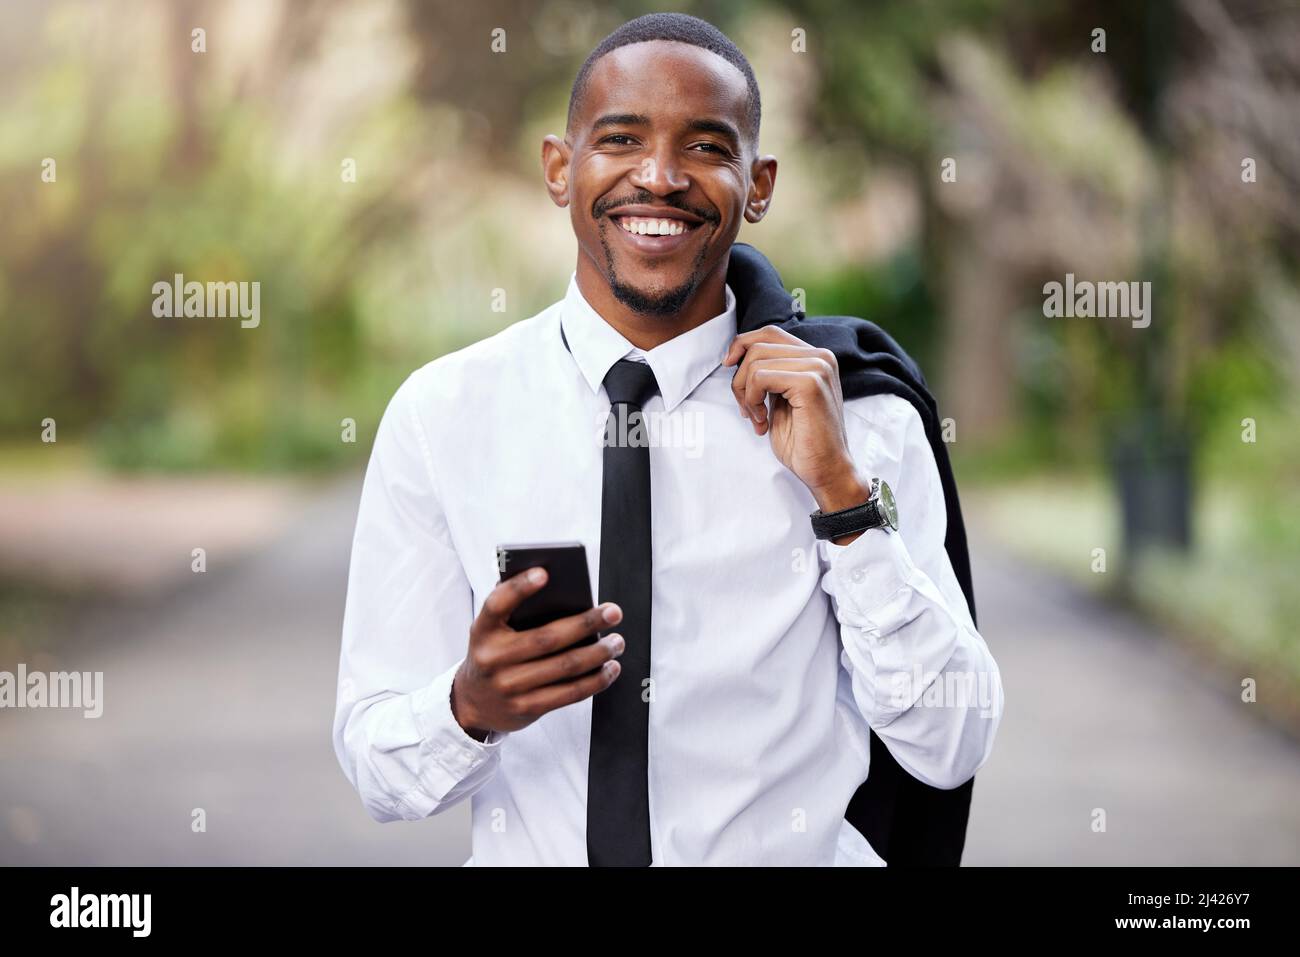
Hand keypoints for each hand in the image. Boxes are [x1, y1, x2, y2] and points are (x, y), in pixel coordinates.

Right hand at [451, 567, 624, 740]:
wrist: (473, 703)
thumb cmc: (494, 654)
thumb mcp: (492, 632)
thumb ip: (516, 613)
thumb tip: (564, 594)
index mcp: (483, 631)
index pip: (497, 604)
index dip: (519, 588)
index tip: (544, 573)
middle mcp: (492, 659)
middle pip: (547, 638)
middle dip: (586, 623)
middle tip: (613, 612)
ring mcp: (509, 687)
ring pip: (565, 667)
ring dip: (598, 653)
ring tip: (617, 642)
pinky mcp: (526, 709)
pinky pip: (569, 693)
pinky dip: (595, 680)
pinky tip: (610, 668)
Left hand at [723, 326, 869, 513]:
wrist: (826, 470)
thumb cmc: (804, 441)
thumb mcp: (780, 399)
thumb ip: (769, 375)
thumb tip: (737, 356)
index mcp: (815, 358)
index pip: (769, 333)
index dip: (742, 346)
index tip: (729, 368)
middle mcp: (821, 356)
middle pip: (758, 345)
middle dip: (740, 378)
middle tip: (746, 408)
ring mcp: (818, 367)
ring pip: (755, 360)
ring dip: (745, 392)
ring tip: (757, 417)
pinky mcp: (810, 383)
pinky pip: (760, 377)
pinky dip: (752, 400)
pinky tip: (763, 420)